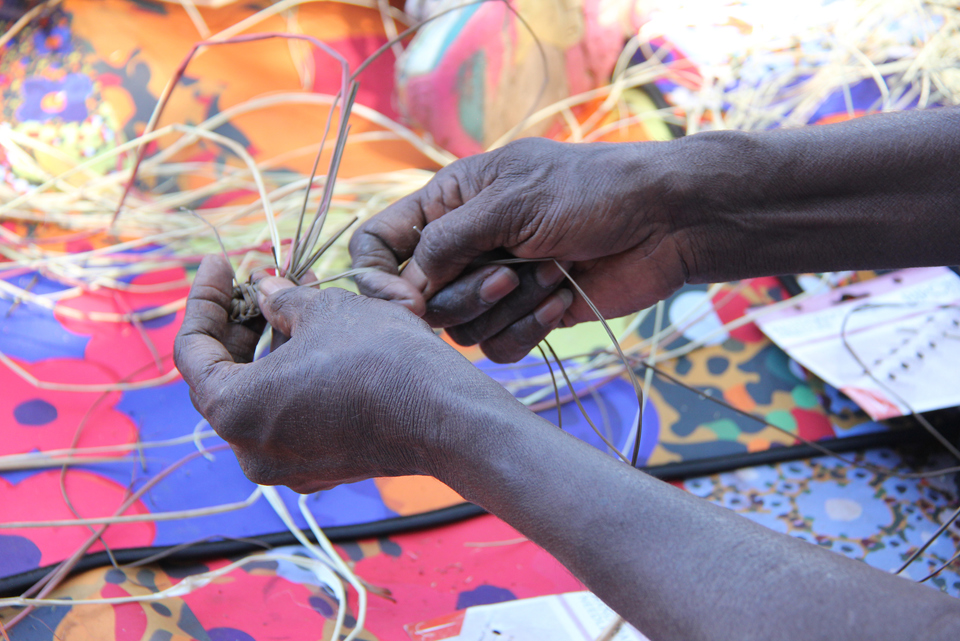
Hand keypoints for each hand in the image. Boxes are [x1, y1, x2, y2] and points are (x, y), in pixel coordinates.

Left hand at [173, 255, 505, 492]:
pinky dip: (296, 375)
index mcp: (233, 410)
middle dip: (242, 321)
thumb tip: (264, 290)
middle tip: (261, 277)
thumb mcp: (324, 311)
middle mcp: (249, 449)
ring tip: (300, 296)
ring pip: (262, 394)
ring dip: (273, 344)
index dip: (206, 298)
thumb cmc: (380, 359)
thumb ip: (280, 300)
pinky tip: (320, 338)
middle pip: (226, 374)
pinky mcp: (321, 466)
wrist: (445, 415)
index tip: (221, 263)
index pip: (192, 349)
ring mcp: (286, 465)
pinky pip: (291, 414)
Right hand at [350, 137, 695, 362]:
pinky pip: (498, 347)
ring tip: (552, 269)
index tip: (406, 301)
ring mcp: (493, 284)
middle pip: (420, 299)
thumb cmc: (588, 192)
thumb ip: (446, 242)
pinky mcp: (525, 316)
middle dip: (466, 292)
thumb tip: (406, 288)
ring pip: (460, 329)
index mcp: (447, 203)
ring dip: (508, 305)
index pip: (379, 243)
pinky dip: (529, 327)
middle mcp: (463, 247)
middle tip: (509, 269)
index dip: (377, 276)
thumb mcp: (509, 201)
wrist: (661, 222)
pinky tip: (562, 297)